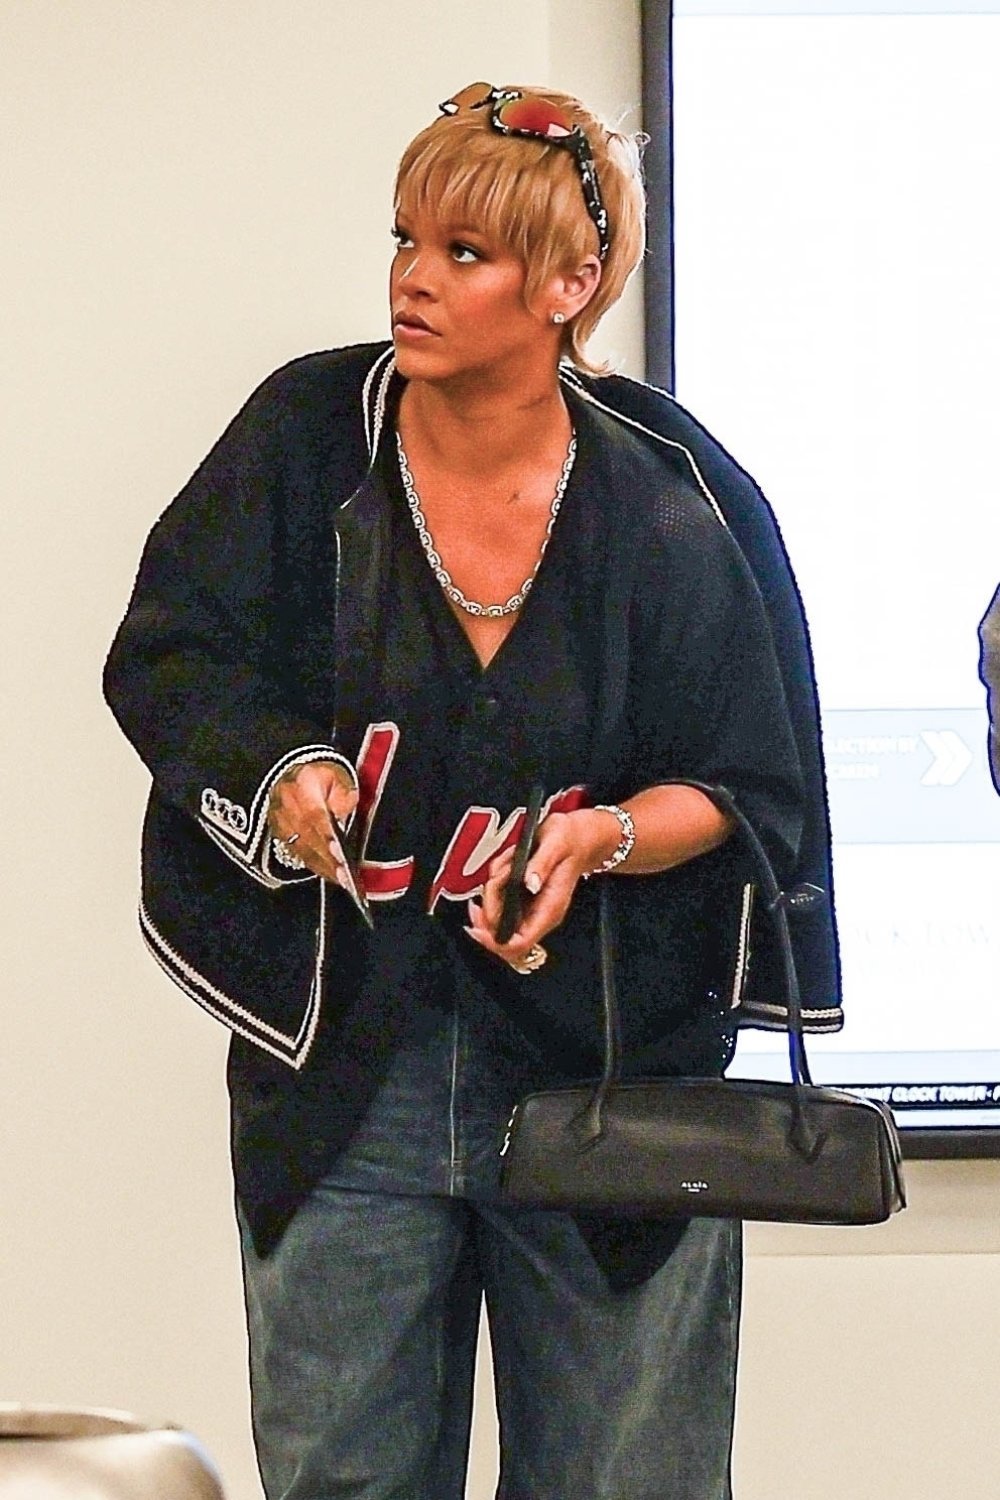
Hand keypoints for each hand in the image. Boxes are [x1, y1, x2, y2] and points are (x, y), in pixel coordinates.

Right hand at [267, 761, 359, 884]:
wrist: (293, 771)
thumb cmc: (320, 775)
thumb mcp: (338, 776)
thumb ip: (344, 797)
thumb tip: (341, 819)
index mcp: (301, 784)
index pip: (314, 814)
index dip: (326, 836)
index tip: (339, 853)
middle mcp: (284, 802)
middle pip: (306, 836)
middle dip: (326, 858)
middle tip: (344, 876)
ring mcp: (277, 818)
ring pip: (300, 847)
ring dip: (321, 865)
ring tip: (341, 880)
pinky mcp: (276, 830)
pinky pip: (296, 851)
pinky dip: (313, 863)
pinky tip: (328, 873)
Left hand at [465, 808, 618, 969]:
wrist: (578, 836)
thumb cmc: (571, 839)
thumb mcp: (556, 843)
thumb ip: (541, 864)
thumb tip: (529, 883)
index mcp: (549, 909)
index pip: (519, 944)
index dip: (494, 941)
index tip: (477, 926)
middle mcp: (539, 914)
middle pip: (501, 935)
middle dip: (488, 909)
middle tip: (493, 882)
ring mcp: (530, 908)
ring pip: (496, 918)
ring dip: (492, 892)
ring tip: (507, 866)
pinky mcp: (522, 900)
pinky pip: (497, 901)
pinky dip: (495, 884)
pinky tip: (508, 865)